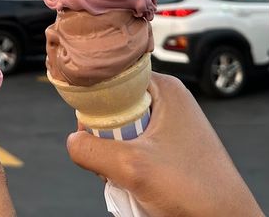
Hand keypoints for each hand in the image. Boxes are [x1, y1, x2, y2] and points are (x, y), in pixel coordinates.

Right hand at [67, 72, 263, 216]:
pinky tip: (135, 181)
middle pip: (113, 107)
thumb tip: (72, 142)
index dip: (94, 101)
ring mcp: (170, 125)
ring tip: (127, 174)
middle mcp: (168, 101)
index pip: (111, 77)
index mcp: (164, 88)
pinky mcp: (170, 147)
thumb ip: (92, 150)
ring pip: (121, 131)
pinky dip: (127, 165)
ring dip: (115, 154)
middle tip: (111, 157)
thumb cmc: (196, 191)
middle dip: (104, 135)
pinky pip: (134, 148)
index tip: (89, 124)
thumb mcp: (132, 167)